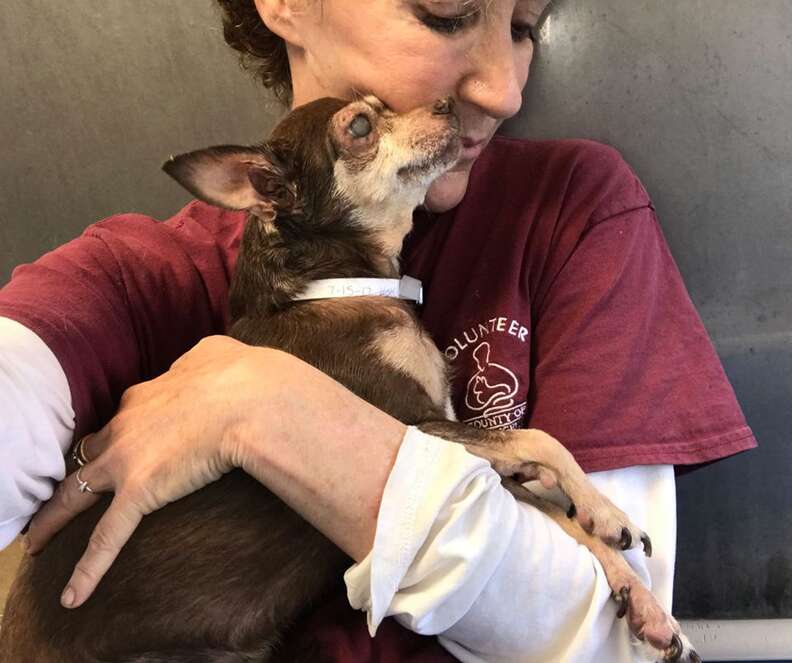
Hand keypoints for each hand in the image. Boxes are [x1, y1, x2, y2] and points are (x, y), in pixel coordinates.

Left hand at [24, 335, 273, 608]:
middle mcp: (124, 427)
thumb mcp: (214, 355)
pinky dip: (87, 569)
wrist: (248, 398)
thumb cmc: (239, 375)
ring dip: (54, 517)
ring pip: (75, 493)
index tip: (126, 444)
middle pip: (88, 453)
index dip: (120, 433)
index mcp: (144, 397)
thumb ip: (200, 362)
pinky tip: (72, 595)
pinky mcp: (139, 493)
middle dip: (75, 471)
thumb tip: (207, 364)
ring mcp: (126, 461)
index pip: (121, 418)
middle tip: (64, 492)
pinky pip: (107, 538)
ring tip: (38, 540)